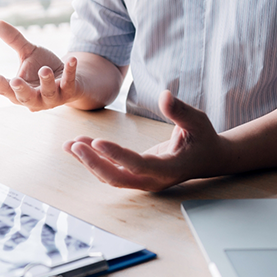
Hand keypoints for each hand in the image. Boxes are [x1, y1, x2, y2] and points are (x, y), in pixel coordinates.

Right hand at [0, 20, 80, 110]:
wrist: (70, 80)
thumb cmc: (43, 68)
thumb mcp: (28, 53)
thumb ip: (14, 40)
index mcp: (19, 92)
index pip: (5, 89)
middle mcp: (34, 99)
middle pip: (25, 97)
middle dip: (21, 90)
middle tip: (15, 81)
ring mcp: (53, 98)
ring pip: (48, 93)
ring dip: (46, 81)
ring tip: (44, 69)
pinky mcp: (69, 92)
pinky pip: (69, 83)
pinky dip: (70, 71)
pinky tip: (72, 59)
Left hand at [63, 91, 227, 191]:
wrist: (207, 159)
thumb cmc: (204, 138)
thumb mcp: (198, 121)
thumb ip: (180, 110)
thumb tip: (164, 95)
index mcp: (169, 169)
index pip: (138, 165)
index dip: (116, 155)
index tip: (96, 142)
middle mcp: (153, 180)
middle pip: (117, 178)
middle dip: (93, 163)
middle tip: (74, 145)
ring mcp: (142, 182)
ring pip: (109, 177)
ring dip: (87, 161)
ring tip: (69, 144)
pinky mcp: (135, 177)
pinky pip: (110, 171)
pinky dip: (93, 160)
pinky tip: (77, 147)